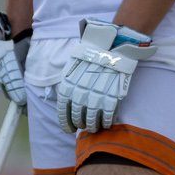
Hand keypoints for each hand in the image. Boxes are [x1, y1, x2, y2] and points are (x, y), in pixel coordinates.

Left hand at [55, 18, 153, 133]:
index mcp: (68, 86)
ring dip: (92, 126)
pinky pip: (108, 116)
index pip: (63, 110)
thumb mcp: (71, 67)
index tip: (68, 129)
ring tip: (94, 127)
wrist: (111, 46)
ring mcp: (96, 97)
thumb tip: (66, 102)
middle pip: (77, 116)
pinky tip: (106, 123)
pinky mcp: (111, 98)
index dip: (65, 122)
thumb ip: (67, 85)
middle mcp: (79, 94)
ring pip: (92, 119)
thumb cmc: (90, 55)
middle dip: (79, 124)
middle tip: (83, 126)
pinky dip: (106, 122)